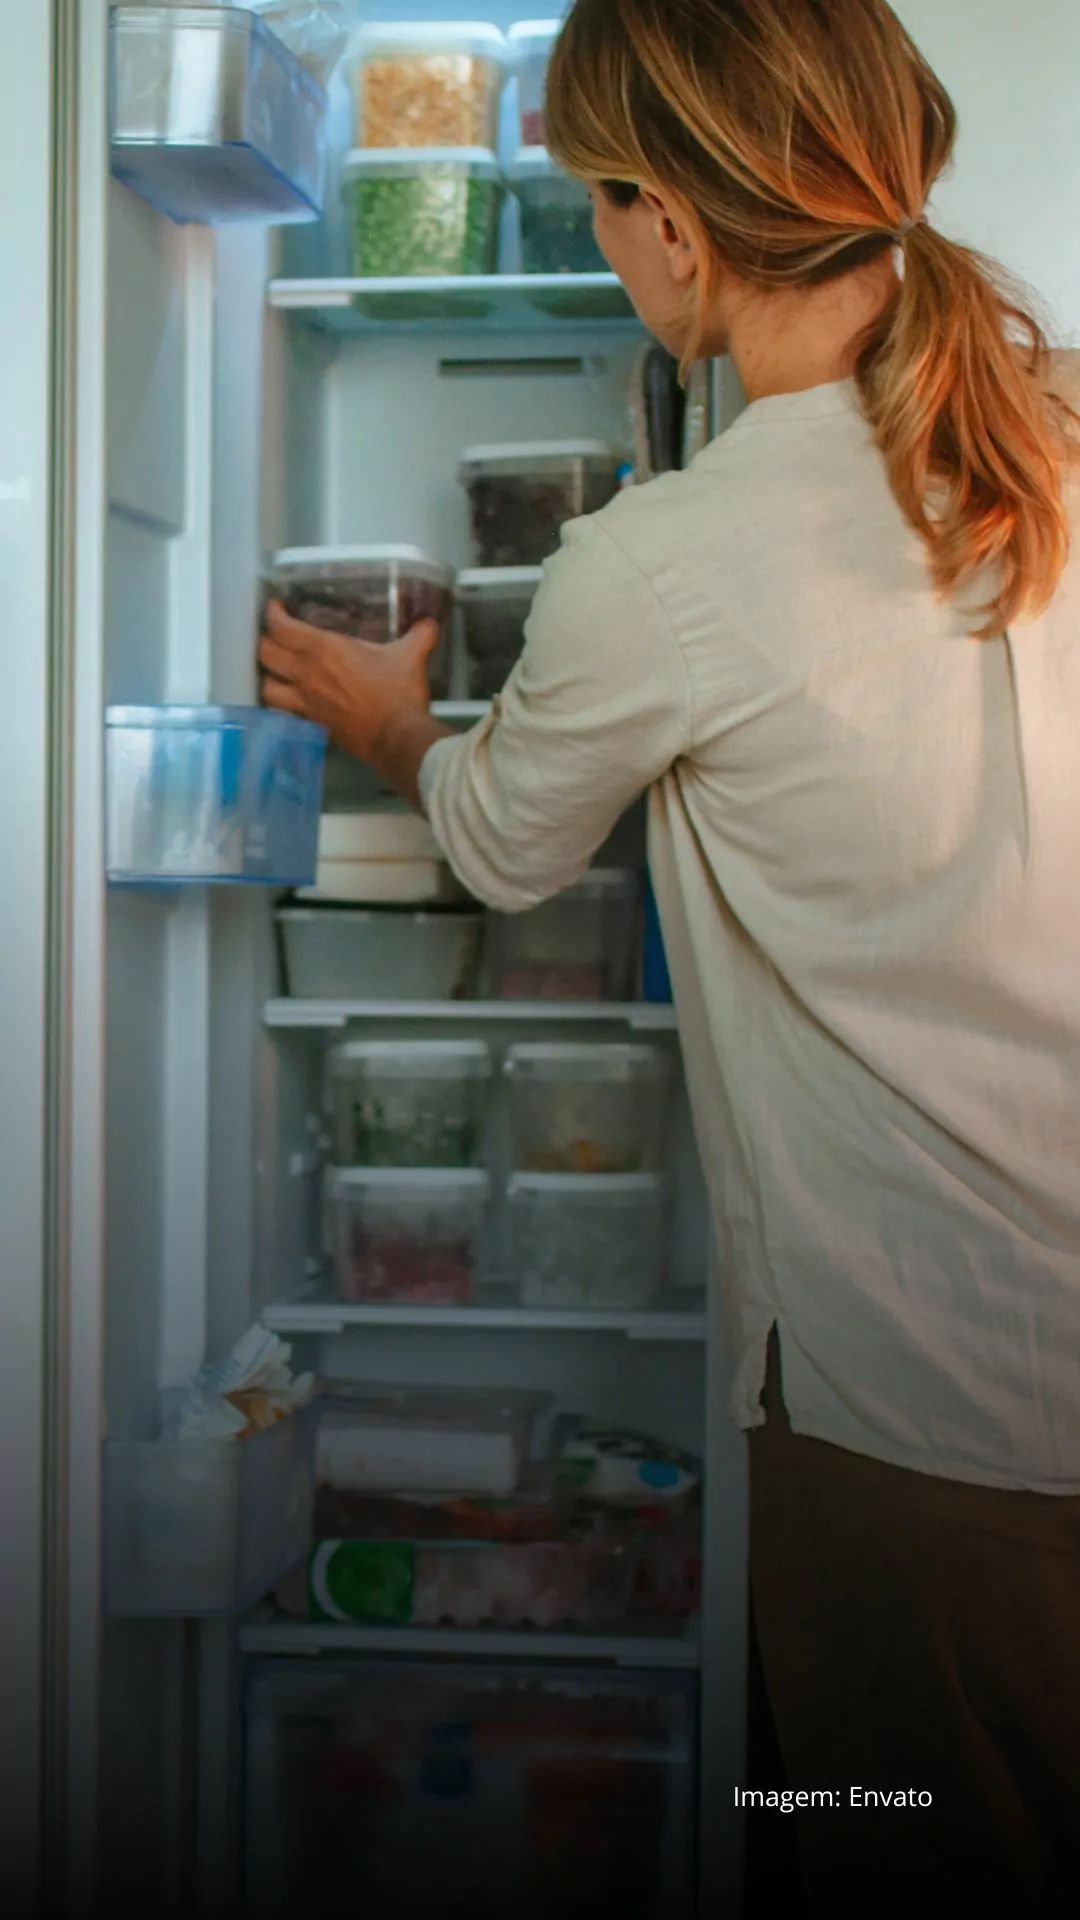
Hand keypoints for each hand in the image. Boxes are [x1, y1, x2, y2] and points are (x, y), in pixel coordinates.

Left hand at [259, 601, 451, 809]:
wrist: (396, 738)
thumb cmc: (398, 693)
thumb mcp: (411, 655)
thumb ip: (419, 634)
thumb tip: (429, 623)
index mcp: (323, 649)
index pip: (280, 627)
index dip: (273, 614)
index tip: (277, 608)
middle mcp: (306, 674)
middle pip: (265, 653)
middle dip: (266, 640)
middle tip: (277, 636)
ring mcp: (306, 702)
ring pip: (266, 686)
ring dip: (268, 675)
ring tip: (279, 670)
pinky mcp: (312, 723)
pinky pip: (283, 712)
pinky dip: (281, 704)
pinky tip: (291, 701)